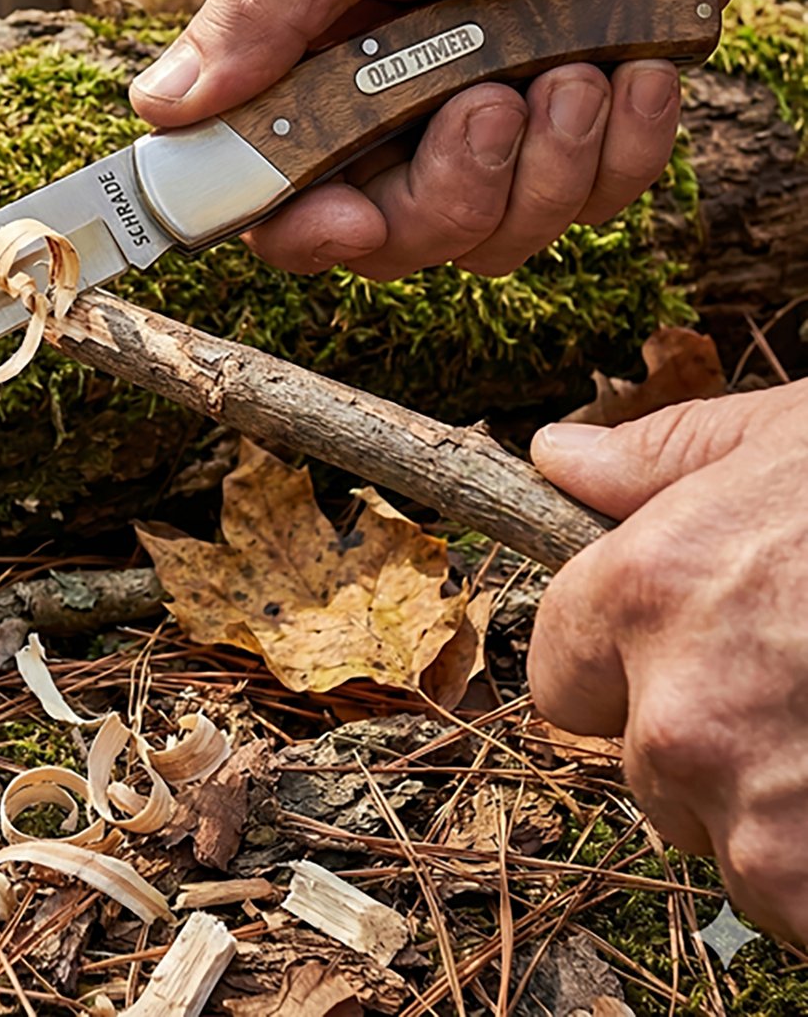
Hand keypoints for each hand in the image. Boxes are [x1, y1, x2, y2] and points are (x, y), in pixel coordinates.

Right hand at [131, 0, 793, 279]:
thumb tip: (156, 105)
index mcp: (319, 37)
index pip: (268, 180)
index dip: (294, 224)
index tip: (344, 216)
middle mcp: (396, 92)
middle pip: (385, 233)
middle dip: (446, 195)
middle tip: (488, 104)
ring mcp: (493, 113)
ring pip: (491, 237)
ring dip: (546, 165)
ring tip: (580, 61)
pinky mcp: (584, 125)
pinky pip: (590, 206)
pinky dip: (624, 149)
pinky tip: (635, 67)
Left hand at [529, 381, 807, 939]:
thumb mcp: (778, 439)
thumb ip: (652, 460)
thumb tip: (558, 456)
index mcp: (644, 595)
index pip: (560, 678)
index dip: (621, 669)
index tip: (685, 653)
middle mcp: (676, 714)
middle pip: (647, 764)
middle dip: (710, 740)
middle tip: (804, 686)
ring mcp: (755, 817)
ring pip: (725, 839)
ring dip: (777, 809)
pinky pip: (794, 902)